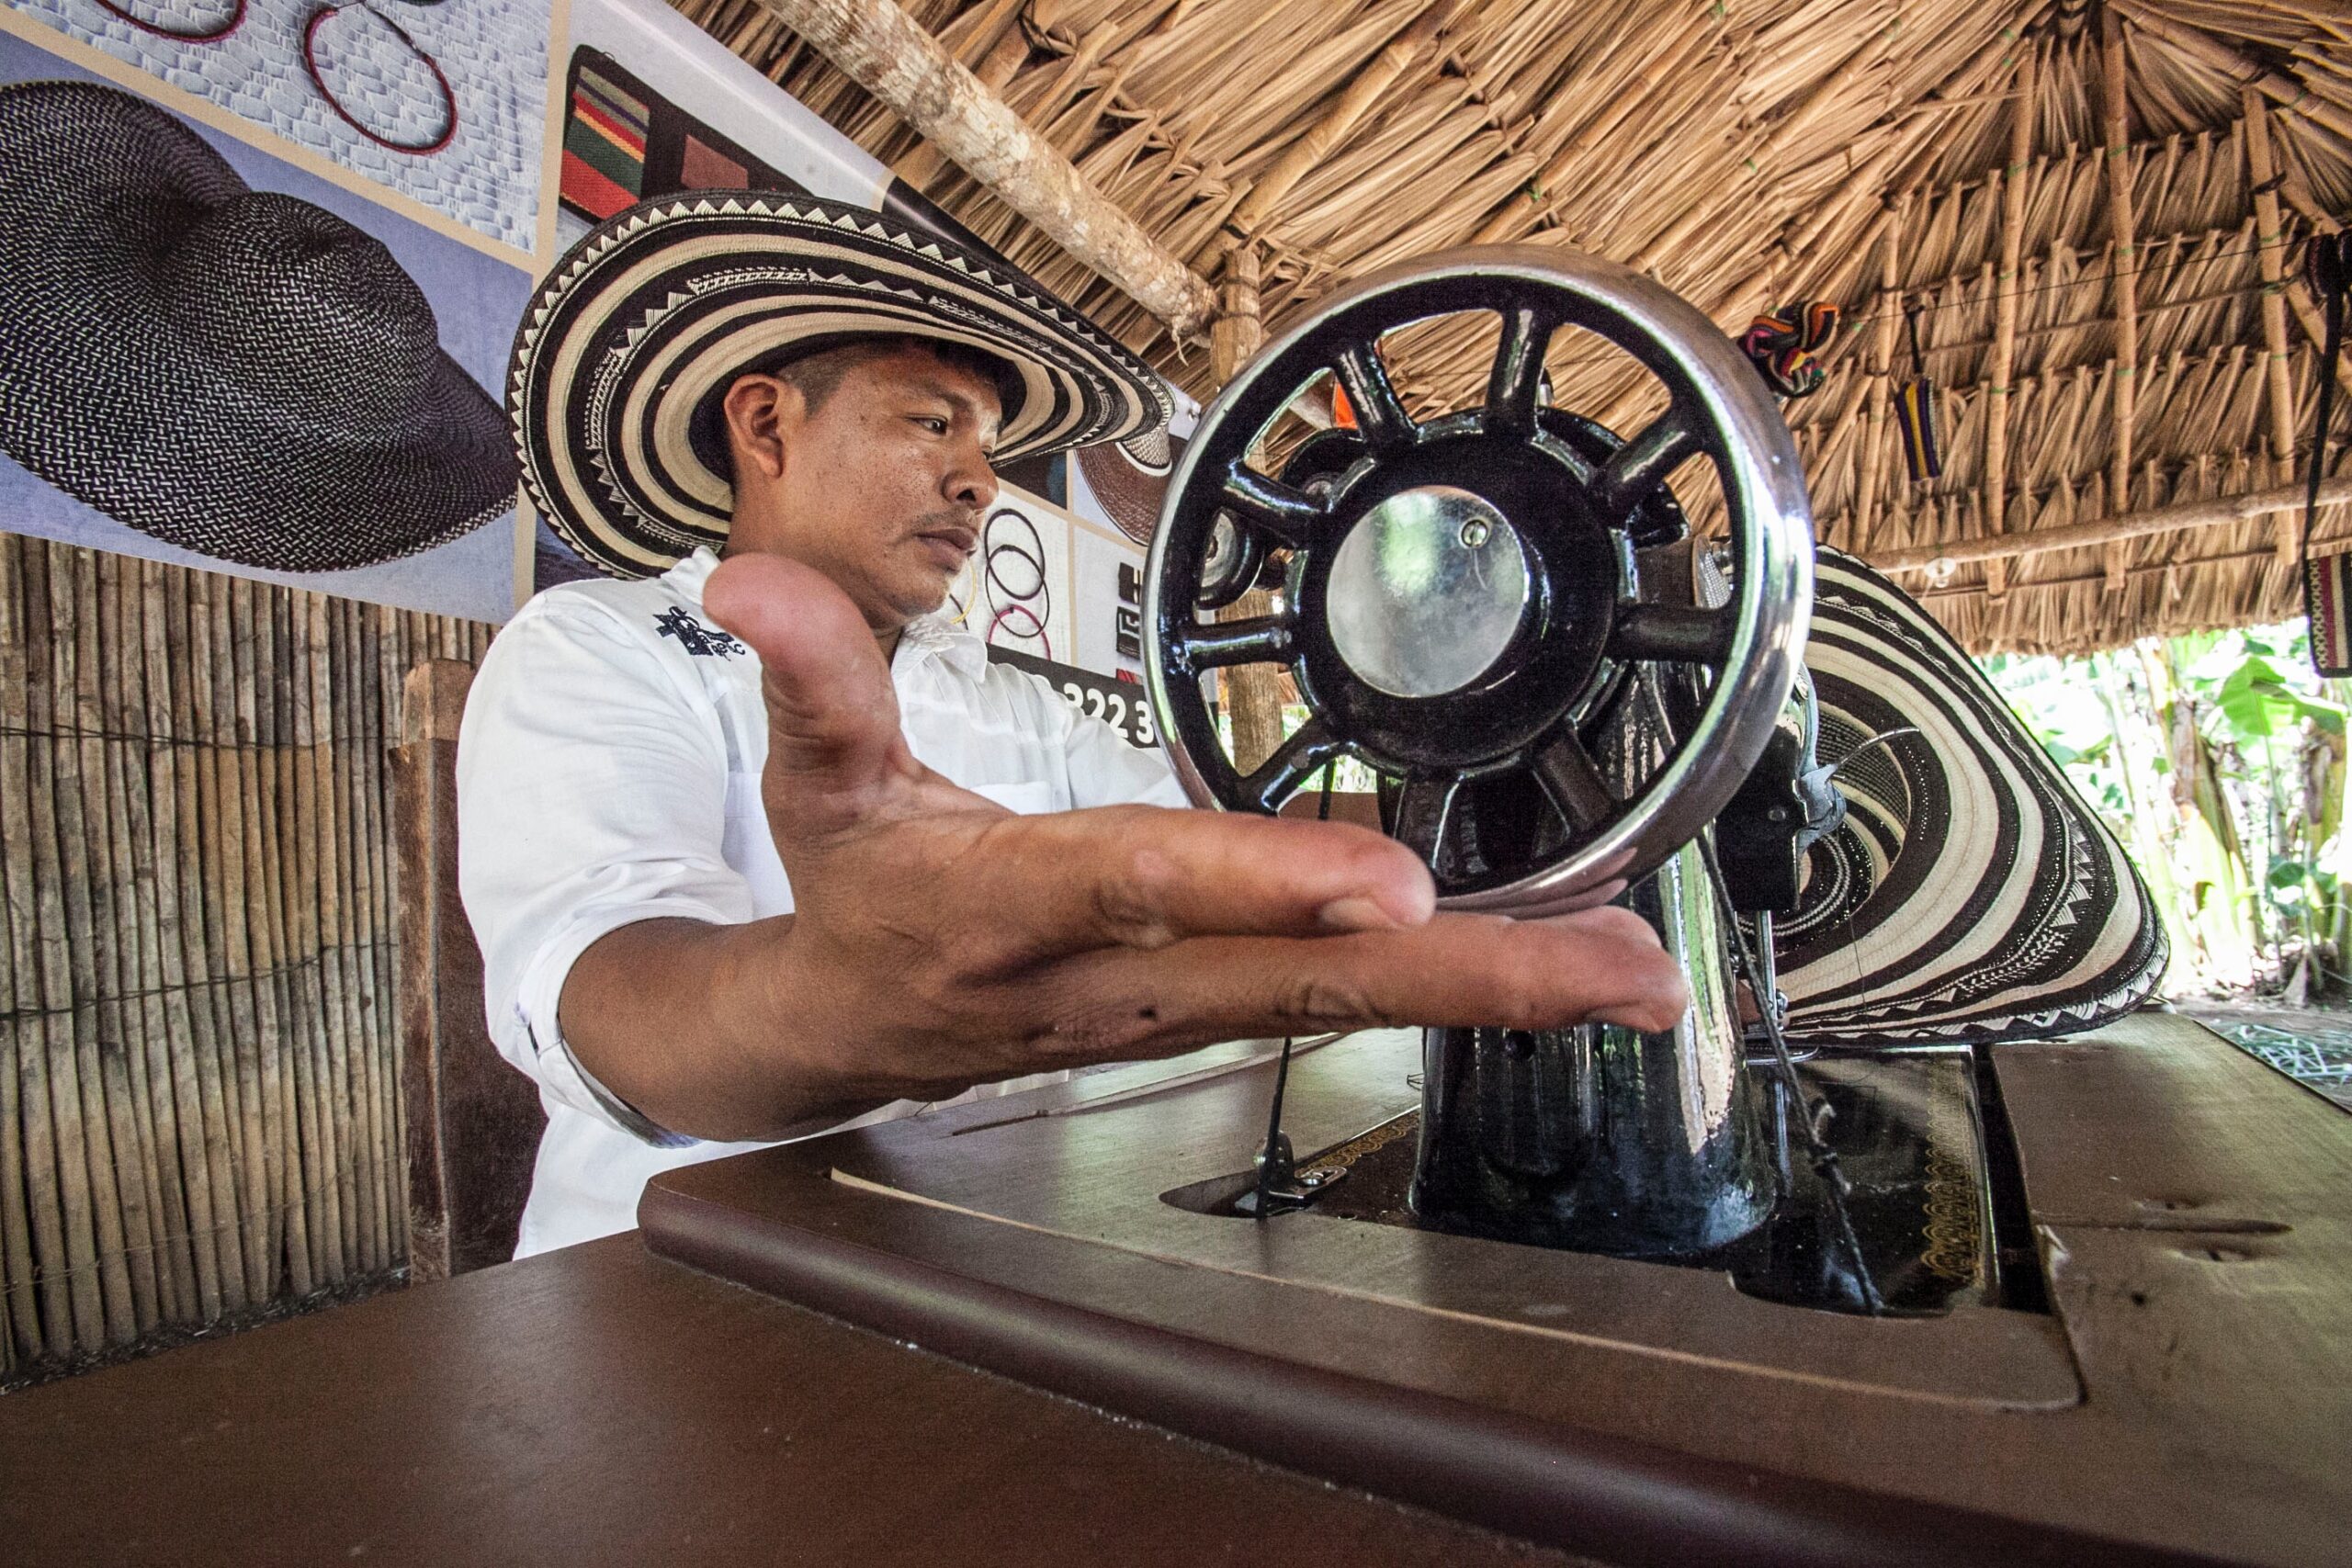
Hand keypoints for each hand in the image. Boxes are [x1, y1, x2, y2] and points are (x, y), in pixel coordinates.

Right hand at [702, 554, 1688, 1107]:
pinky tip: (1555, 970)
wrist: (840, 1036)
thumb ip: (810, 673)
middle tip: (1613, 967)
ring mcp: (1174, 1015)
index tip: (1386, 885)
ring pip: (1343, 1008)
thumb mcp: (814, 782)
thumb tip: (745, 580)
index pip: (1142, 884)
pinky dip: (1457, 990)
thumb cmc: (849, 894)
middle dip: (1461, 974)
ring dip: (1496, 990)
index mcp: (1012, 909)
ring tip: (1632, 972)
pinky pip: (1344, 1009)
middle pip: (1296, 978)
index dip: (1258, 881)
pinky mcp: (1213, 1018)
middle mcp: (1115, 980)